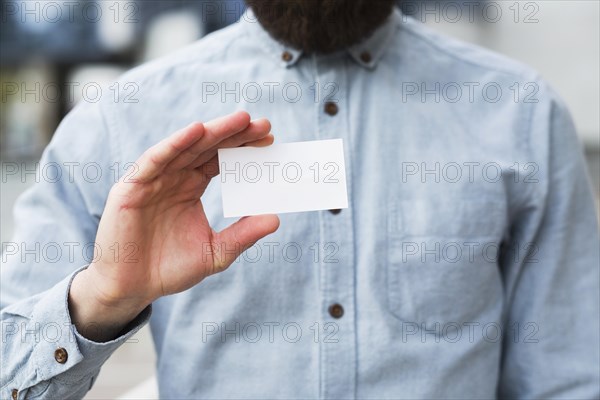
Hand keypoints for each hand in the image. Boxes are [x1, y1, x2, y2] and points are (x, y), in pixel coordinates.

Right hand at [69, 111, 279, 340]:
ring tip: (242, 120)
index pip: (220, 159)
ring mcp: (154, 179)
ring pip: (186, 147)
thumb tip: (276, 219)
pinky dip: (175, 143)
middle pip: (208, 147)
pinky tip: (197, 130)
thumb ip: (242, 235)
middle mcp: (174, 177)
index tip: (271, 139)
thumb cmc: (169, 269)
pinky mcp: (133, 186)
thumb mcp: (215, 252)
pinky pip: (155, 160)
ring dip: (213, 131)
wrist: (132, 288)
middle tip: (264, 124)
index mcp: (192, 186)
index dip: (243, 148)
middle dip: (235, 134)